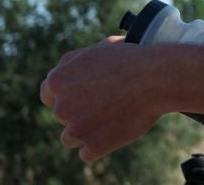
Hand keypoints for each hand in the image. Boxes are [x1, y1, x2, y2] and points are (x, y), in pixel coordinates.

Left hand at [39, 36, 162, 161]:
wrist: (154, 79)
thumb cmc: (129, 60)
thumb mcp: (96, 49)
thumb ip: (74, 62)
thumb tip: (66, 71)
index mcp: (57, 81)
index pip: (48, 95)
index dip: (66, 94)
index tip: (80, 96)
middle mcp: (61, 107)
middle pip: (62, 115)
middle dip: (79, 112)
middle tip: (105, 103)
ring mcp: (76, 129)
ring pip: (70, 138)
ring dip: (84, 132)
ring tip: (107, 120)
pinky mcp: (93, 146)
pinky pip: (87, 153)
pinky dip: (98, 146)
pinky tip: (113, 133)